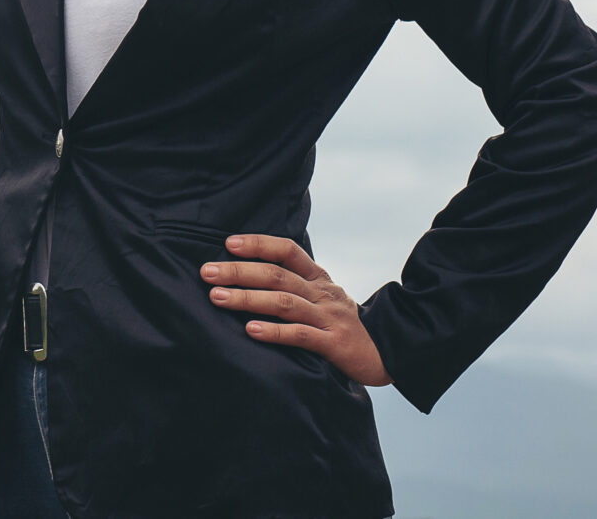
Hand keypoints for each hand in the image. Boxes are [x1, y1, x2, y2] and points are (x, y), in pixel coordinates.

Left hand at [203, 234, 390, 387]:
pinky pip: (301, 336)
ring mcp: (329, 317)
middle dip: (239, 272)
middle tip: (207, 272)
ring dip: (247, 299)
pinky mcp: (335, 344)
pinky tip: (250, 330)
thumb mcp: (323, 298)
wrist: (389, 352)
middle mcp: (323, 293)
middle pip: (277, 275)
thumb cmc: (343, 324)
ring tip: (217, 297)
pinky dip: (274, 332)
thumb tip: (250, 274)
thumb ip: (295, 286)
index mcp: (318, 278)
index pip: (288, 250)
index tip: (228, 244)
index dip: (259, 244)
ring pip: (284, 303)